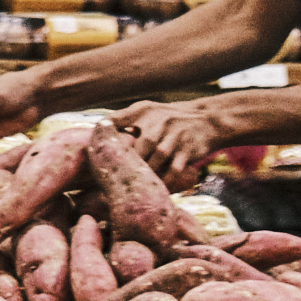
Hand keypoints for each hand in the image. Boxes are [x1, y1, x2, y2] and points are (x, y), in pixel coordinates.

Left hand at [111, 96, 240, 185]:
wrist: (208, 119)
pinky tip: (156, 190)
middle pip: (136, 147)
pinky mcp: (188, 151)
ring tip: (133, 189)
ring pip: (155, 161)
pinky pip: (173, 171)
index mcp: (142, 111)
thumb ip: (123, 118)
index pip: (115, 120)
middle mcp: (158, 122)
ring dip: (144, 176)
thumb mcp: (147, 110)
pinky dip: (164, 182)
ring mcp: (174, 137)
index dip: (102, 135)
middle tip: (111, 181)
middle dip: (124, 164)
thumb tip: (98, 131)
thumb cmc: (168, 118)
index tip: (92, 151)